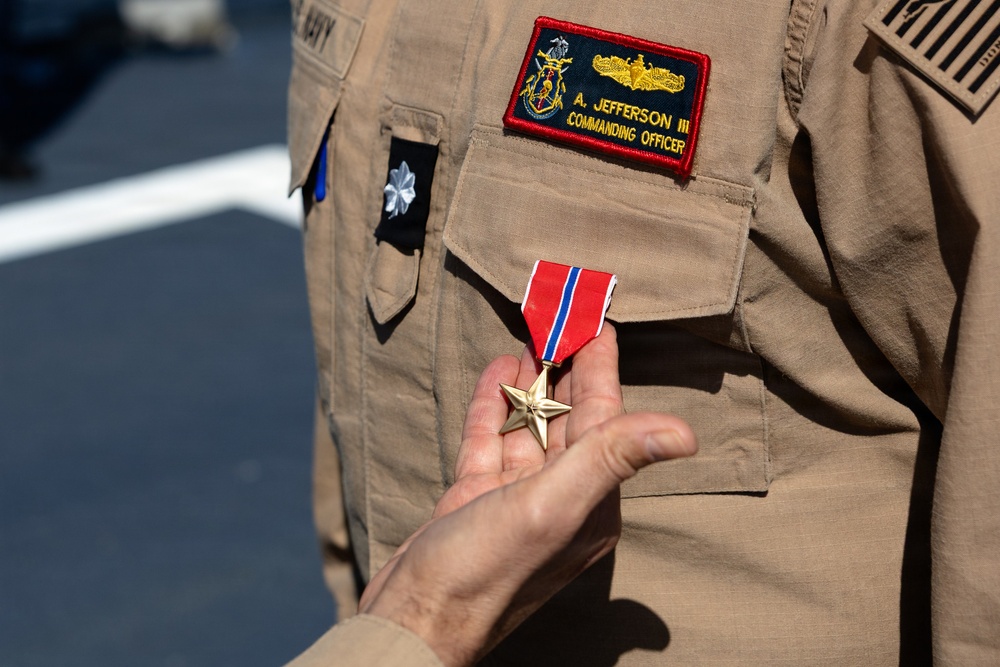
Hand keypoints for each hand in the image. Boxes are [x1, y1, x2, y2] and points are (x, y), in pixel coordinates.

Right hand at [358, 325, 696, 665]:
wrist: (413, 618)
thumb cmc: (484, 570)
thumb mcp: (552, 507)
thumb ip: (610, 460)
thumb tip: (687, 434)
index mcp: (589, 504)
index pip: (605, 422)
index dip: (602, 370)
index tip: (600, 325)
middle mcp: (559, 499)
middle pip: (568, 419)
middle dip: (567, 368)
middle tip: (564, 317)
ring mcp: (515, 499)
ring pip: (529, 426)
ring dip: (530, 382)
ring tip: (531, 335)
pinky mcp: (477, 498)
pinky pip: (491, 441)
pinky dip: (493, 406)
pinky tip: (496, 372)